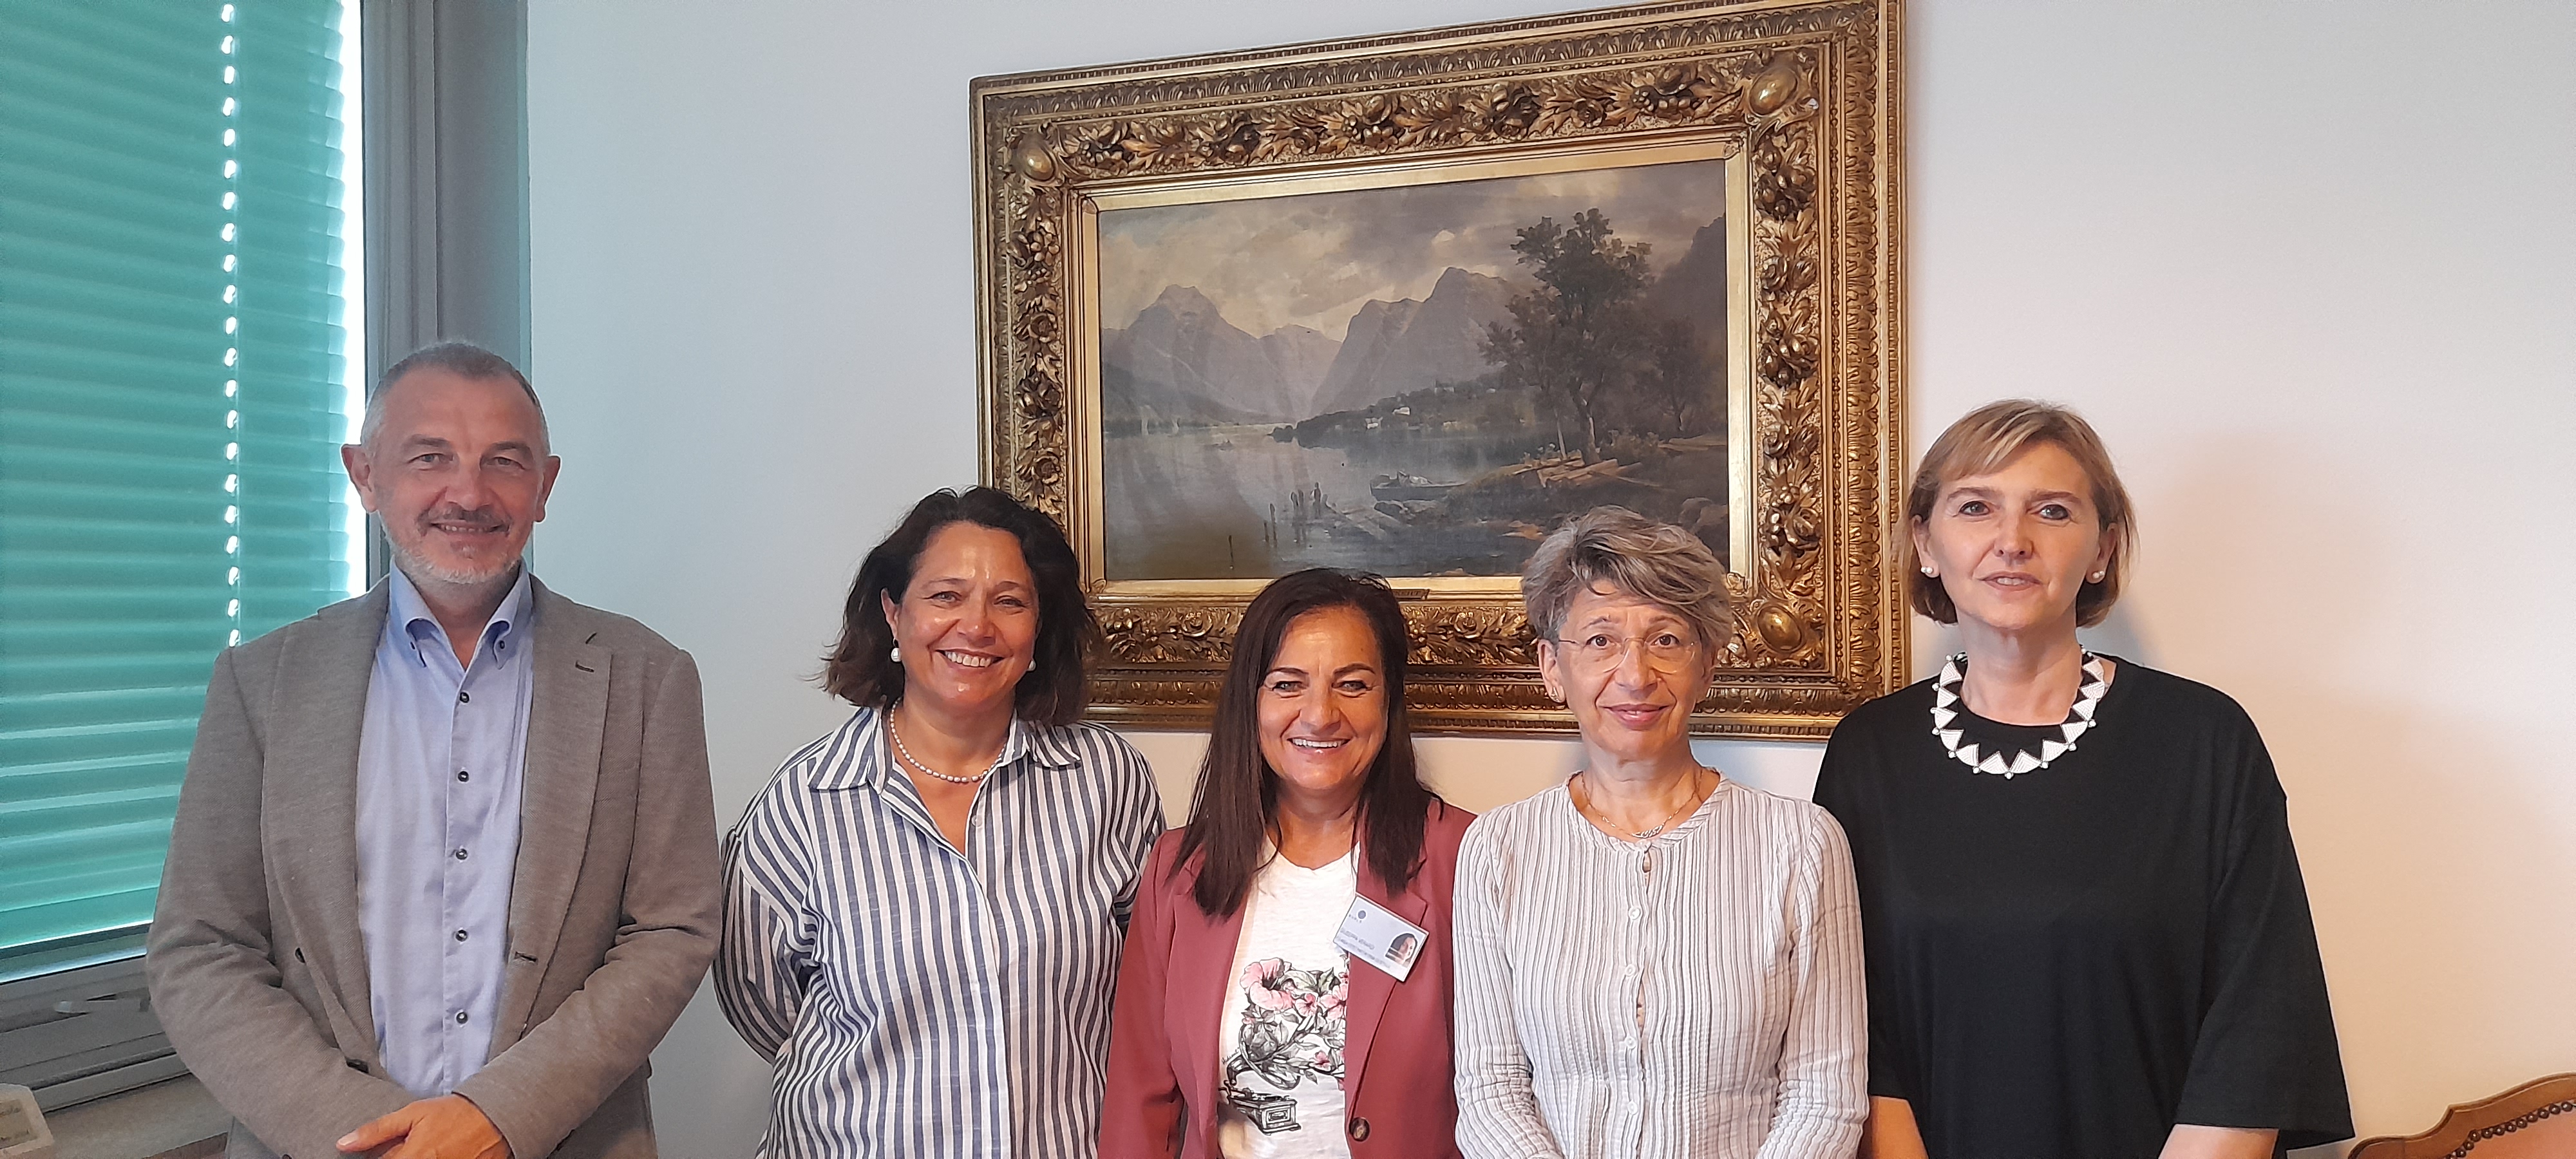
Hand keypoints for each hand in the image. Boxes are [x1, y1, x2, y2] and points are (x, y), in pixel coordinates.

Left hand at [337, 1094, 512, 1158]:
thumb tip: (343, 1144)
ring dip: (413, 1158)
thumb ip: (377, 1131)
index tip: (382, 1152)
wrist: (496, 1118)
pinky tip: (435, 1154)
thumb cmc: (454, 1114)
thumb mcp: (413, 1114)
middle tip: (410, 1148)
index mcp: (411, 1158)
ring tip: (424, 1149)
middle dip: (397, 1158)